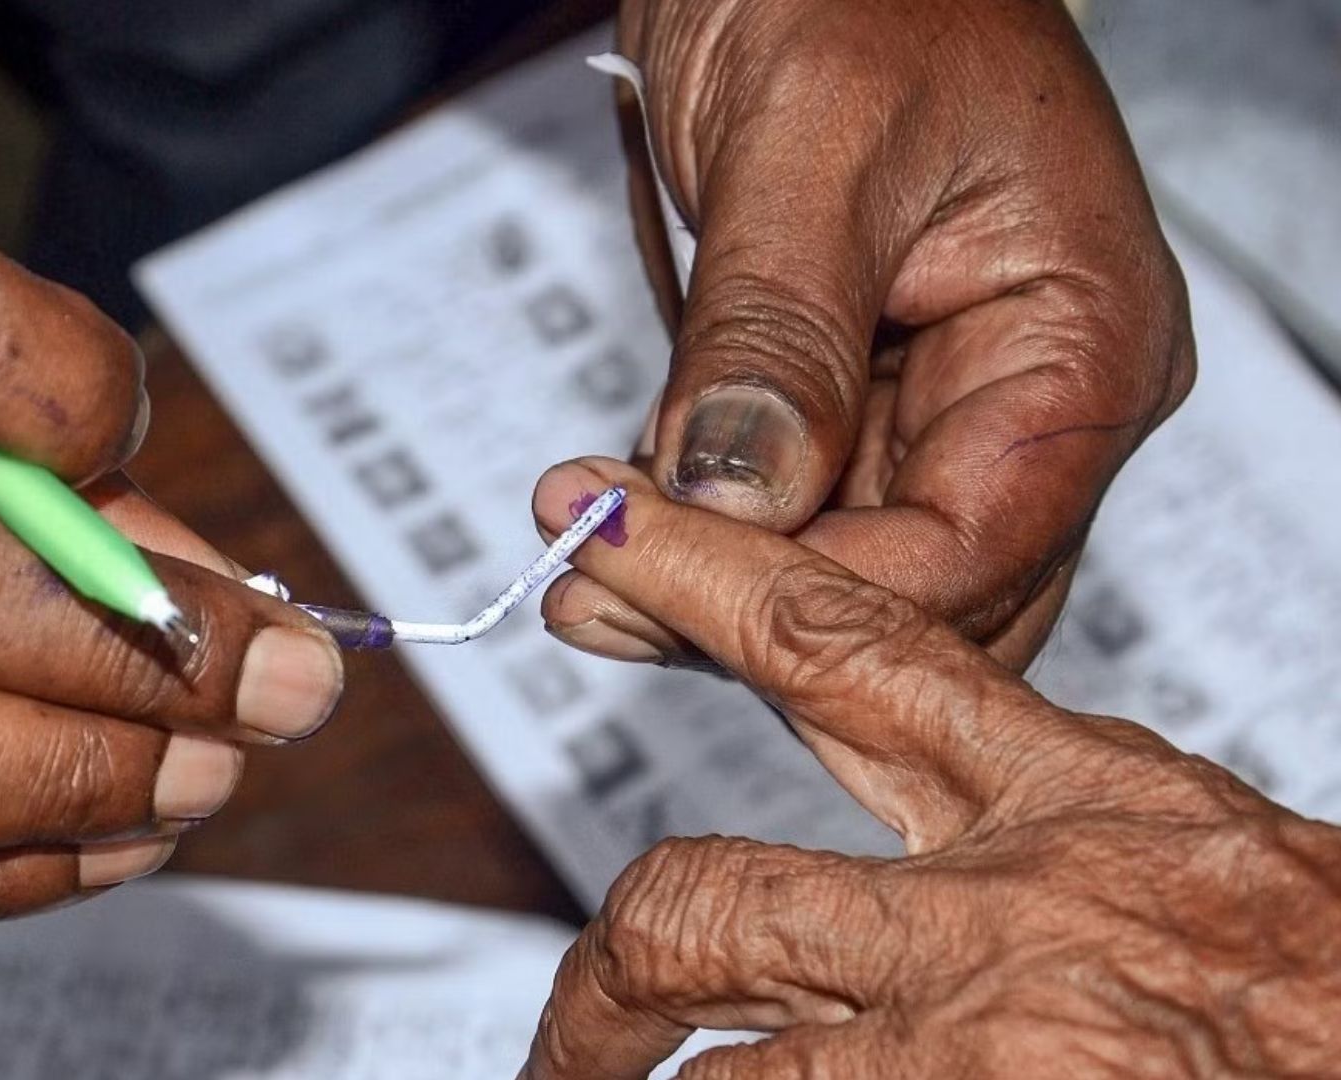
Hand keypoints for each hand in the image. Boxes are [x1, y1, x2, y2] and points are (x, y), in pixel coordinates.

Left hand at [520, 459, 1340, 1077]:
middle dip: (609, 973)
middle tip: (573, 1033)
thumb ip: (1067, 844)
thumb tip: (963, 853)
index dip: (694, 575)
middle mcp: (1011, 915)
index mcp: (1079, 802)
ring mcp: (987, 1042)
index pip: (837, 645)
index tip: (594, 524)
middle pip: (707, 904)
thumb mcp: (1212, 865)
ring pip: (723, 1064)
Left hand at [559, 0, 1193, 668]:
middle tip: (596, 594)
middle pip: (918, 588)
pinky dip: (711, 533)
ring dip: (717, 584)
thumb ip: (779, 332)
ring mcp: (948, 404)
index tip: (647, 577)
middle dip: (759, 613)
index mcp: (1084, 343)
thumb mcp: (811, 146)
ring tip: (584, 568)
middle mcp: (1035, 397)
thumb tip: (740, 499)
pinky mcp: (862, 398)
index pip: (965, 550)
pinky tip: (621, 528)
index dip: (805, 592)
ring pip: (850, 567)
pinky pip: (799, 509)